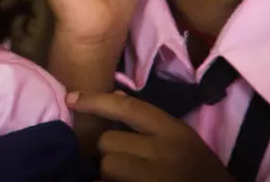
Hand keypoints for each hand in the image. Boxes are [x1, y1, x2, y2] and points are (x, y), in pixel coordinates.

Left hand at [69, 91, 233, 181]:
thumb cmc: (199, 171)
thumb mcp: (182, 140)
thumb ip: (151, 122)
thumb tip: (118, 96)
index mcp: (174, 132)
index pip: (128, 109)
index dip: (96, 101)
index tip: (70, 98)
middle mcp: (164, 153)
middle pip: (108, 141)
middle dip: (110, 152)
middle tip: (127, 163)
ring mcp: (154, 178)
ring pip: (107, 167)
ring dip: (109, 174)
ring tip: (128, 178)